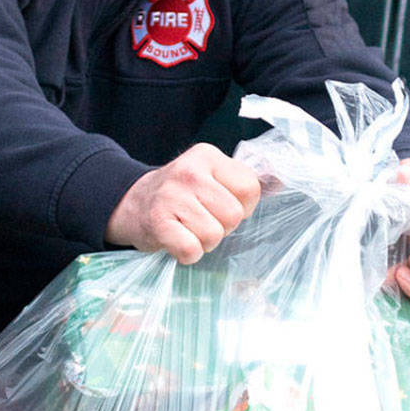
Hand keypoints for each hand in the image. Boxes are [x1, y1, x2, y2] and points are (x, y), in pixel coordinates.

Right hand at [106, 143, 260, 263]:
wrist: (131, 204)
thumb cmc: (179, 195)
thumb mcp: (208, 176)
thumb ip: (238, 182)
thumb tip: (279, 184)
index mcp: (207, 156)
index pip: (250, 187)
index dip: (242, 206)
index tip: (222, 206)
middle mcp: (189, 171)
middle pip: (234, 215)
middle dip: (223, 226)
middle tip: (202, 220)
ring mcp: (172, 197)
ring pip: (214, 235)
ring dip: (204, 241)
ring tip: (187, 229)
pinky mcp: (158, 223)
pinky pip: (191, 249)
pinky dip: (188, 254)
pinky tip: (177, 242)